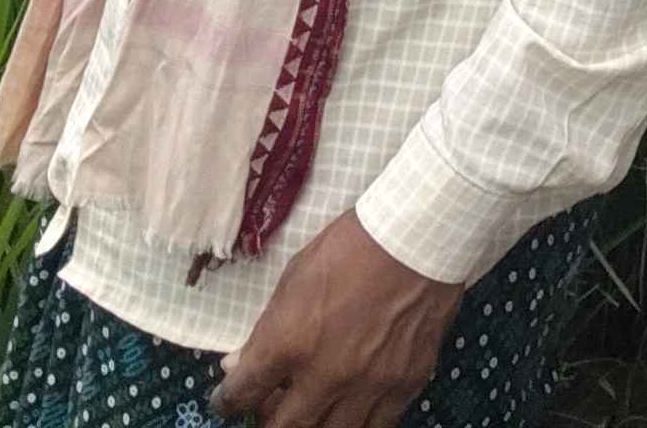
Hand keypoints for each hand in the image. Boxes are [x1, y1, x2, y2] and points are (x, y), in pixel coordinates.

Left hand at [208, 212, 466, 427]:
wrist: (419, 238)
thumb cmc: (350, 246)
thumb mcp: (295, 277)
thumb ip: (268, 327)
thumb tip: (239, 362)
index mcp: (288, 342)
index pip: (242, 393)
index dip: (227, 401)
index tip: (227, 400)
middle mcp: (325, 375)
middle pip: (283, 427)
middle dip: (267, 419)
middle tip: (268, 407)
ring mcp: (369, 385)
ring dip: (312, 424)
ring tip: (308, 409)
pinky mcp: (405, 385)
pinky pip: (375, 424)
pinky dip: (356, 420)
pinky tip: (349, 406)